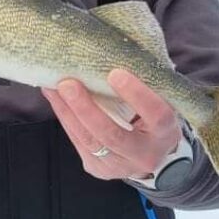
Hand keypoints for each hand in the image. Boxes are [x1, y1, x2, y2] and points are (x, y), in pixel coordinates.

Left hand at [41, 69, 182, 180]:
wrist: (152, 154)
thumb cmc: (153, 115)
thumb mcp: (161, 100)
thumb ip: (145, 82)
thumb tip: (114, 50)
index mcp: (166, 132)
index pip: (156, 114)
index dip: (137, 94)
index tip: (115, 73)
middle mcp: (145, 155)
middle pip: (112, 134)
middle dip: (86, 108)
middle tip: (68, 83)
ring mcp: (119, 166)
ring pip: (89, 141)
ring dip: (68, 112)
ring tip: (53, 87)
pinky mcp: (98, 169)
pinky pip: (78, 142)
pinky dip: (65, 118)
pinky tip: (54, 97)